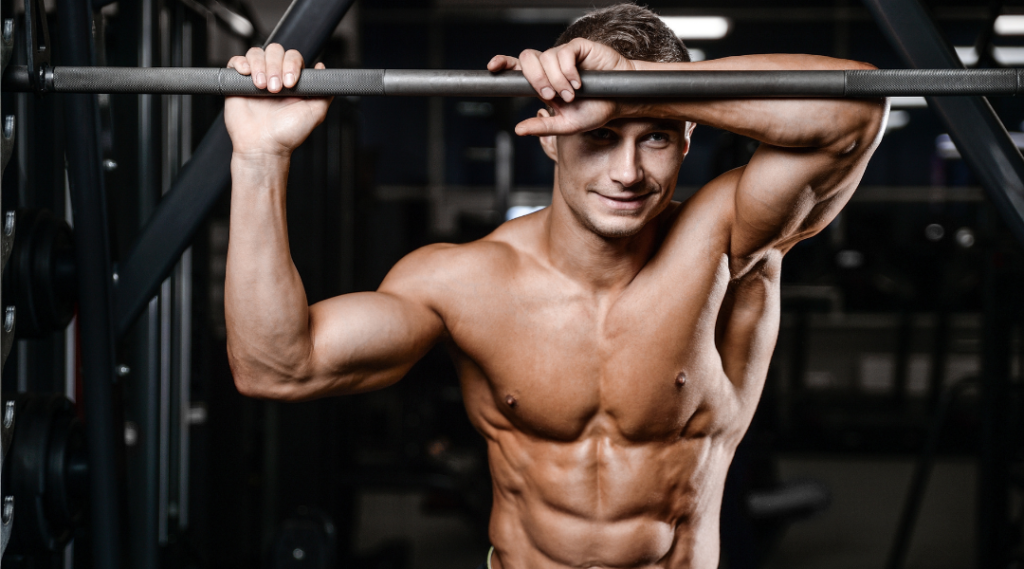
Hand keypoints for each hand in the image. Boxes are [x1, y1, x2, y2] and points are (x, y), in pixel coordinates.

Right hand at [224, 44, 332, 156]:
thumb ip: (323, 91)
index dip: (292, 64)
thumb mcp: (315, 112)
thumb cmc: (288, 134)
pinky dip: (241, 63)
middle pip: (275, 50)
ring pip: (256, 53)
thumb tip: (323, 68)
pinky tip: (247, 74)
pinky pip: (236, 61)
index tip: (290, 83)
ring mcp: (256, 79)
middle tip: (275, 89)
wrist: (264, 146)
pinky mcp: (238, 83)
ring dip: (260, 66)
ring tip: (262, 87)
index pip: (293, 57)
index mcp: (292, 81)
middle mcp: (274, 77)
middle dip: (276, 66)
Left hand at [487, 38, 634, 135]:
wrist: (620, 102)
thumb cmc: (594, 111)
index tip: (492, 67)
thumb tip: (518, 130)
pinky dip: (568, 70)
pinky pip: (563, 53)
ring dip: (556, 79)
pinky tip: (578, 82)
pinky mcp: (578, 48)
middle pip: (527, 60)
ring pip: (546, 57)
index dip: (503, 63)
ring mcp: (563, 56)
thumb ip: (542, 127)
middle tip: (551, 96)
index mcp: (542, 82)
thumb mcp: (566, 125)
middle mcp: (549, 66)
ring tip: (571, 94)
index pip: (517, 68)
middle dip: (535, 79)